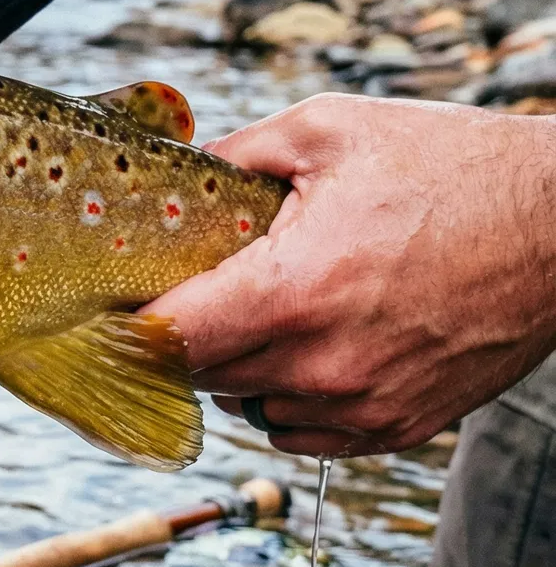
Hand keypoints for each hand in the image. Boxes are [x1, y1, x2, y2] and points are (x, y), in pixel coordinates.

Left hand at [144, 93, 555, 457]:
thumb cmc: (454, 168)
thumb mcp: (328, 132)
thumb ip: (233, 156)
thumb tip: (165, 177)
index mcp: (293, 292)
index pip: (166, 339)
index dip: (128, 323)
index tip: (111, 305)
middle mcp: (323, 365)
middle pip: (199, 377)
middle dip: (186, 338)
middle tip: (195, 292)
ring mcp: (363, 405)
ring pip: (247, 410)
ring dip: (238, 371)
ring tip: (267, 313)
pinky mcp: (399, 428)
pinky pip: (303, 434)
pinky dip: (288, 400)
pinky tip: (307, 348)